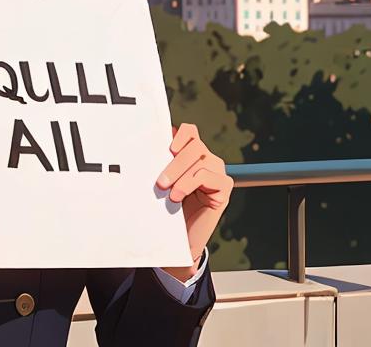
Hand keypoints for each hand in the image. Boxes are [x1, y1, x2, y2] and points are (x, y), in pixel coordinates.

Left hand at [155, 123, 233, 281]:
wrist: (181, 238)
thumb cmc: (168, 209)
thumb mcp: (162, 183)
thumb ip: (160, 165)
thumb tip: (146, 148)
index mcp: (191, 154)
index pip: (189, 132)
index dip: (179, 134)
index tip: (168, 148)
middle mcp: (207, 159)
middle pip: (194, 145)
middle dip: (174, 163)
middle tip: (159, 182)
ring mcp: (217, 171)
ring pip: (199, 159)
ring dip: (178, 175)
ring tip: (166, 192)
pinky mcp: (224, 187)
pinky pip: (207, 176)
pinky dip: (188, 184)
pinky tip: (177, 197)